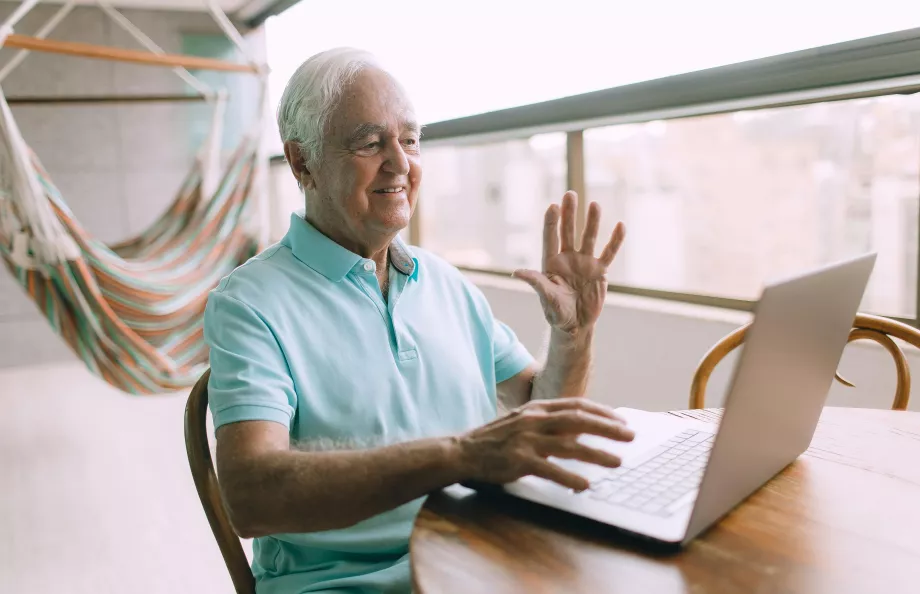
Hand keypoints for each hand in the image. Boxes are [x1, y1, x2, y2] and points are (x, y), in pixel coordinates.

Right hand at [456, 398, 634, 490]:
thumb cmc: (496, 439)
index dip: (602, 412)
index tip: (621, 421)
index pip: (576, 405)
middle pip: (578, 420)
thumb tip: (580, 432)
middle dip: (608, 428)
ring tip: (617, 462)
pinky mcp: (518, 460)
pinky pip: (549, 469)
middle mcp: (534, 420)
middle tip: (630, 436)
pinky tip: (584, 484)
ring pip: (569, 445)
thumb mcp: (523, 422)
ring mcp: (526, 440)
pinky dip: (568, 477)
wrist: (463, 450)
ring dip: (596, 454)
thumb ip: (548, 424)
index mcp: (537, 408)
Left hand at [514, 191, 625, 333]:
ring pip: (589, 238)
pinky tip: (620, 226)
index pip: (550, 238)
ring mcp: (584, 263)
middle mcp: (567, 258)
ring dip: (592, 222)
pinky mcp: (599, 271)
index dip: (551, 222)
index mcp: (551, 263)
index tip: (553, 206)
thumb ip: (535, 283)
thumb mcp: (546, 297)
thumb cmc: (556, 312)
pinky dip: (615, 241)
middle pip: (568, 231)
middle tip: (570, 194)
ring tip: (595, 205)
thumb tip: (516, 272)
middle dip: (569, 213)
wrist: (575, 326)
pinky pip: (608, 253)